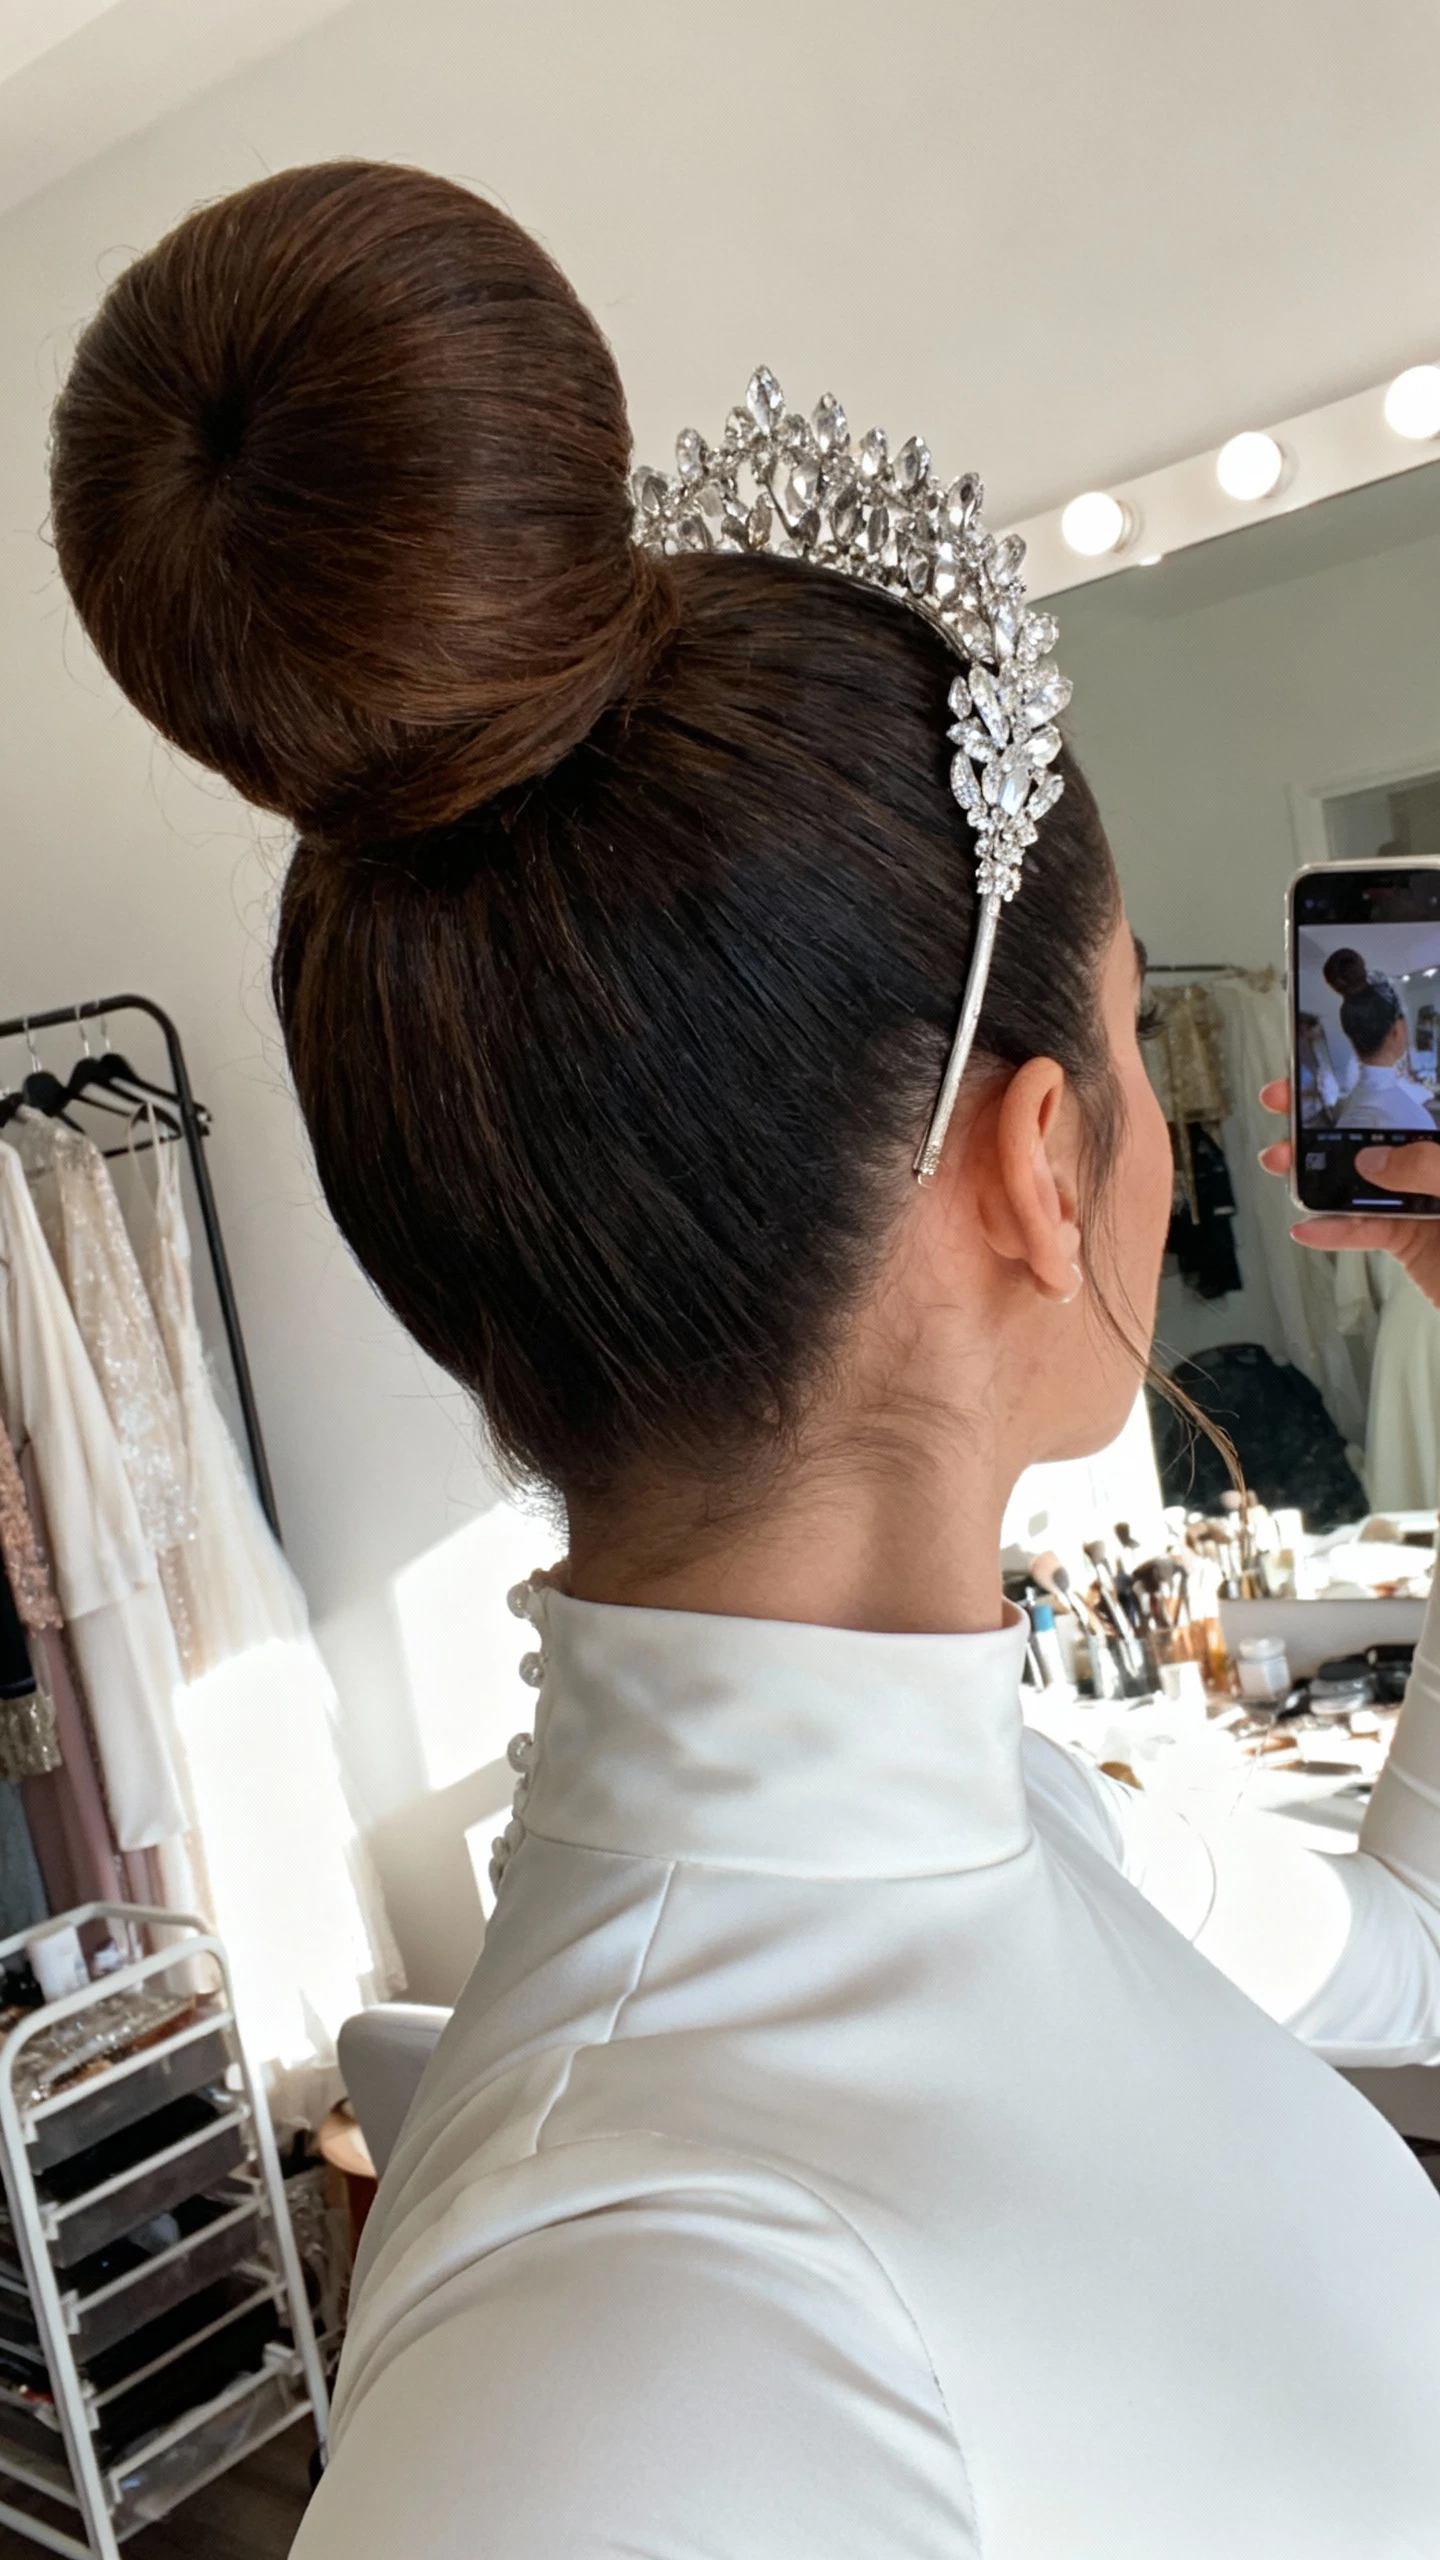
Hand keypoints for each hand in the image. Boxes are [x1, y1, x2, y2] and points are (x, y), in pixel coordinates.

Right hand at [1259, 1078, 1439, 1310]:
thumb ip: (1429, 1166)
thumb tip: (1374, 1159)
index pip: (1417, 1092)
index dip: (1374, 1076)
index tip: (1328, 1069)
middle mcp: (1439, 1164)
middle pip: (1378, 1129)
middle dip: (1327, 1119)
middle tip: (1285, 1106)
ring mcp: (1425, 1199)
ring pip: (1362, 1179)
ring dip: (1318, 1173)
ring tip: (1282, 1165)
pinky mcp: (1411, 1238)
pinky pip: (1366, 1229)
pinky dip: (1334, 1231)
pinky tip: (1307, 1227)